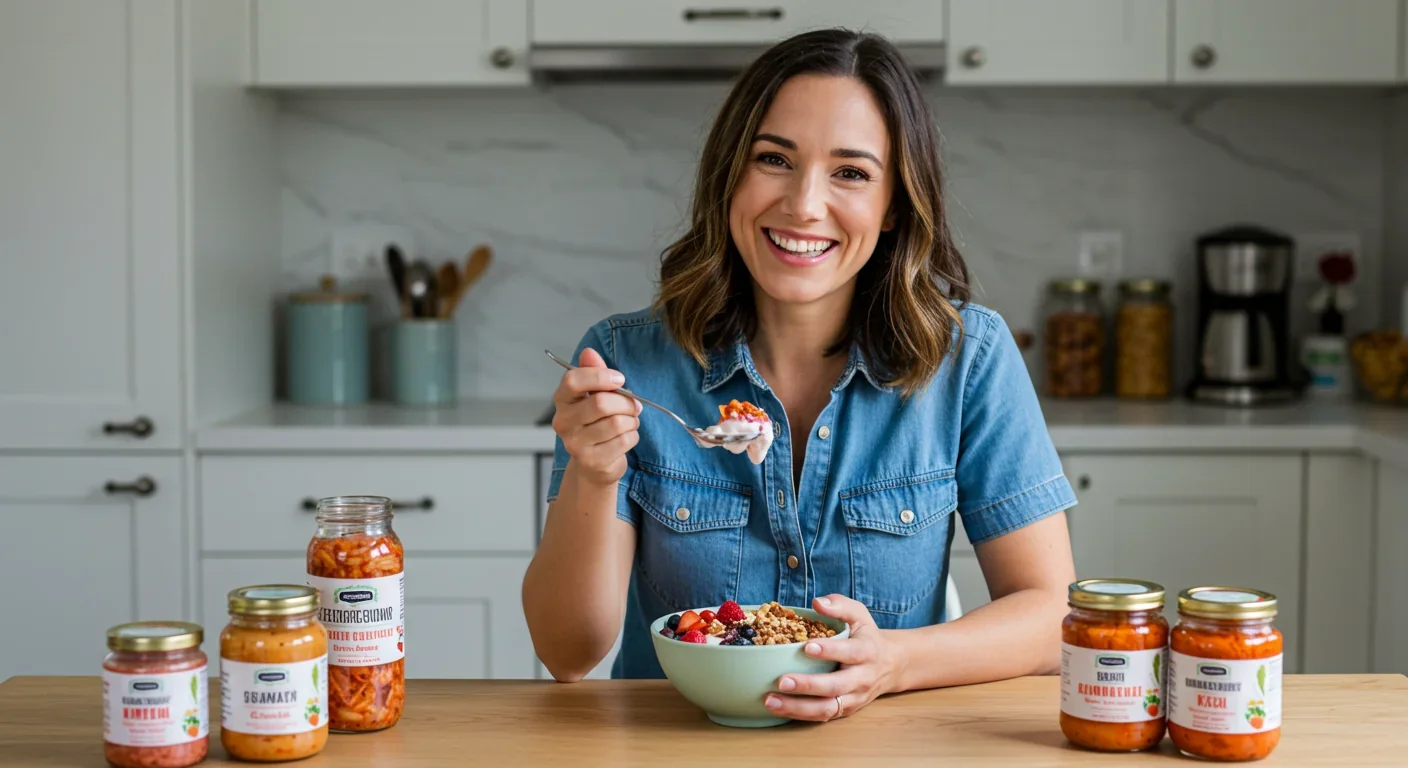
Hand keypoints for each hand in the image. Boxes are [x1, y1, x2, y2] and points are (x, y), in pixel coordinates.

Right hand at [551, 347, 641, 486]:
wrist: (594, 464)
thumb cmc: (596, 423)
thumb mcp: (594, 394)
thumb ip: (593, 372)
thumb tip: (589, 352)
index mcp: (562, 400)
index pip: (573, 380)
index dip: (600, 376)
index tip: (619, 379)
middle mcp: (563, 422)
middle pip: (601, 403)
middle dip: (625, 402)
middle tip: (633, 405)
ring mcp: (575, 444)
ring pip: (616, 423)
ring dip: (631, 420)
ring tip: (629, 422)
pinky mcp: (592, 461)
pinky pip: (624, 440)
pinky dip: (633, 436)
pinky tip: (626, 437)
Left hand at [763, 595, 905, 721]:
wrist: (890, 665)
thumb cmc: (867, 636)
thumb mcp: (859, 614)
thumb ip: (840, 605)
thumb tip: (817, 603)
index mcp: (867, 651)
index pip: (850, 652)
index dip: (830, 650)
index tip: (807, 647)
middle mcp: (862, 678)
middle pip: (836, 686)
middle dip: (808, 685)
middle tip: (782, 681)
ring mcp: (854, 697)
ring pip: (828, 708)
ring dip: (798, 707)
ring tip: (771, 701)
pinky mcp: (845, 710)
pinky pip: (823, 716)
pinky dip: (799, 715)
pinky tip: (778, 708)